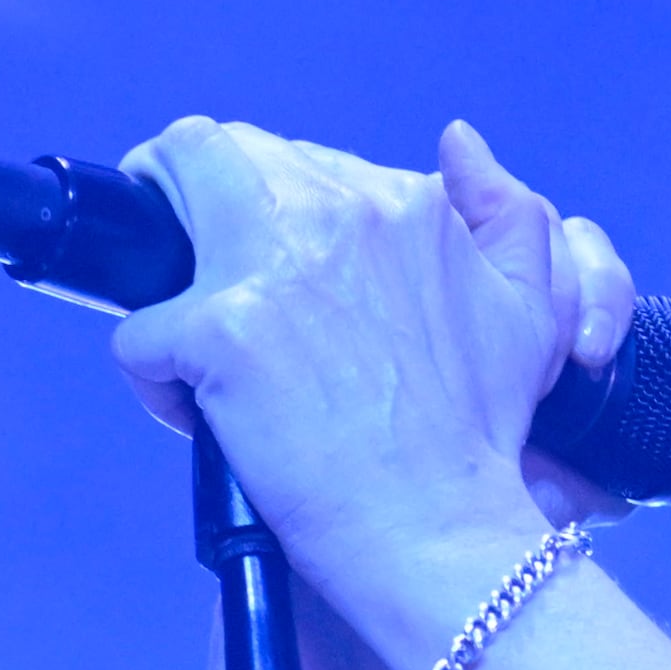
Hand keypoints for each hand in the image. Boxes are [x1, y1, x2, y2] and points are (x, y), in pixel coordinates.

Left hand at [110, 120, 638, 652]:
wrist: (442, 529)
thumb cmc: (478, 438)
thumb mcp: (531, 310)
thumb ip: (510, 214)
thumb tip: (457, 140)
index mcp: (404, 203)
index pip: (295, 157)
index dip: (266, 207)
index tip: (263, 261)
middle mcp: (338, 213)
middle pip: (217, 148)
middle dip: (191, 197)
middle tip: (194, 272)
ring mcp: (271, 266)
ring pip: (165, 190)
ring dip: (160, 254)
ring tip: (182, 329)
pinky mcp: (218, 332)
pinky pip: (139, 331)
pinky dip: (154, 373)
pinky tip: (195, 412)